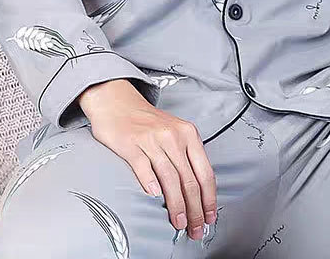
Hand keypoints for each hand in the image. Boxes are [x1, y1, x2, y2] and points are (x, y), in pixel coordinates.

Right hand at [78, 79, 216, 240]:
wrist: (119, 102)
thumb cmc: (148, 122)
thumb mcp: (175, 133)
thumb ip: (186, 157)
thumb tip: (197, 192)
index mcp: (188, 134)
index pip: (205, 171)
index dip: (209, 197)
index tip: (209, 217)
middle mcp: (173, 136)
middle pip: (189, 178)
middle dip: (195, 208)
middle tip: (195, 228)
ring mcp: (152, 139)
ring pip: (170, 177)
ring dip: (176, 204)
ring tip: (179, 222)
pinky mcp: (131, 143)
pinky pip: (143, 165)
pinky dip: (150, 182)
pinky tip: (154, 197)